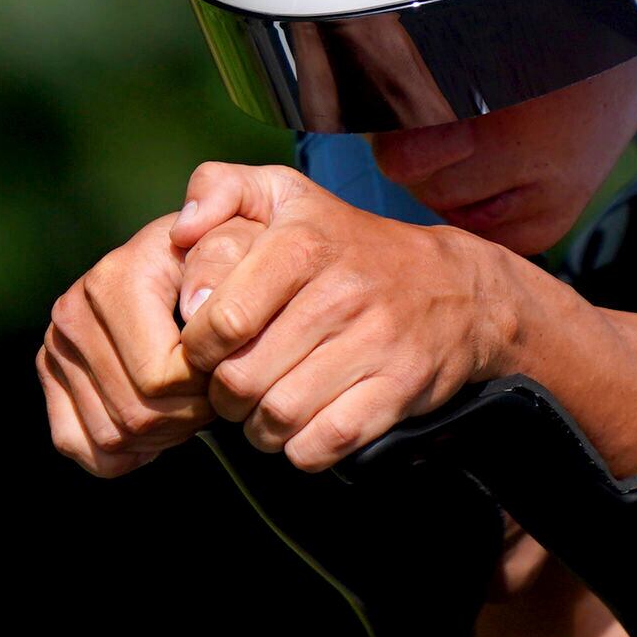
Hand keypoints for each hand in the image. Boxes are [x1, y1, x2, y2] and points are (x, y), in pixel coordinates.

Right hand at [38, 208, 230, 476]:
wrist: (191, 254)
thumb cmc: (225, 254)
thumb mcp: (240, 240)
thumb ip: (226, 256)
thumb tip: (196, 304)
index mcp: (114, 279)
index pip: (162, 377)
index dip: (208, 389)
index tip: (231, 368)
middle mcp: (73, 311)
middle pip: (136, 413)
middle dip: (188, 417)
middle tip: (214, 394)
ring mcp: (55, 344)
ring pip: (111, 435)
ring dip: (161, 436)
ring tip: (189, 404)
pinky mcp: (50, 372)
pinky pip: (77, 444)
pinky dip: (120, 453)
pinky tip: (156, 430)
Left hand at [174, 161, 523, 471]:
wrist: (455, 288)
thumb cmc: (349, 247)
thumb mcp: (286, 193)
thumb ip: (220, 188)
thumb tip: (181, 232)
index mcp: (302, 243)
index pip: (221, 320)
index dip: (197, 348)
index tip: (204, 350)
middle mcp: (340, 292)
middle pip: (242, 378)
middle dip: (223, 396)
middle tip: (231, 387)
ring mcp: (375, 343)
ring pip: (279, 416)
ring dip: (258, 427)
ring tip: (262, 409)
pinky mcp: (399, 387)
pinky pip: (324, 443)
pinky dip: (301, 448)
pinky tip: (302, 427)